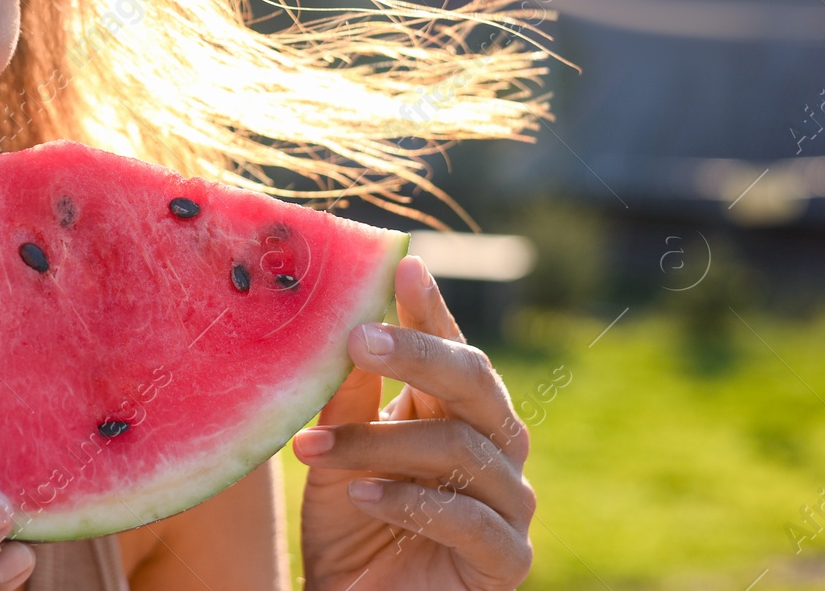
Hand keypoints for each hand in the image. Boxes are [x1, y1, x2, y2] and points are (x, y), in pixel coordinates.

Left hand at [291, 256, 534, 589]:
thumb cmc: (349, 527)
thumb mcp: (337, 452)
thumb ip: (348, 396)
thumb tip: (344, 321)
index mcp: (456, 412)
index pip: (451, 348)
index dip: (430, 308)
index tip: (404, 263)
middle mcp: (494, 449)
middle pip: (474, 384)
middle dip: (417, 355)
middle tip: (358, 339)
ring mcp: (509, 504)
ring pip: (460, 450)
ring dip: (381, 445)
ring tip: (315, 450)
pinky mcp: (507, 560)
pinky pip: (470, 519)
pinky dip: (410, 501)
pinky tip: (361, 495)